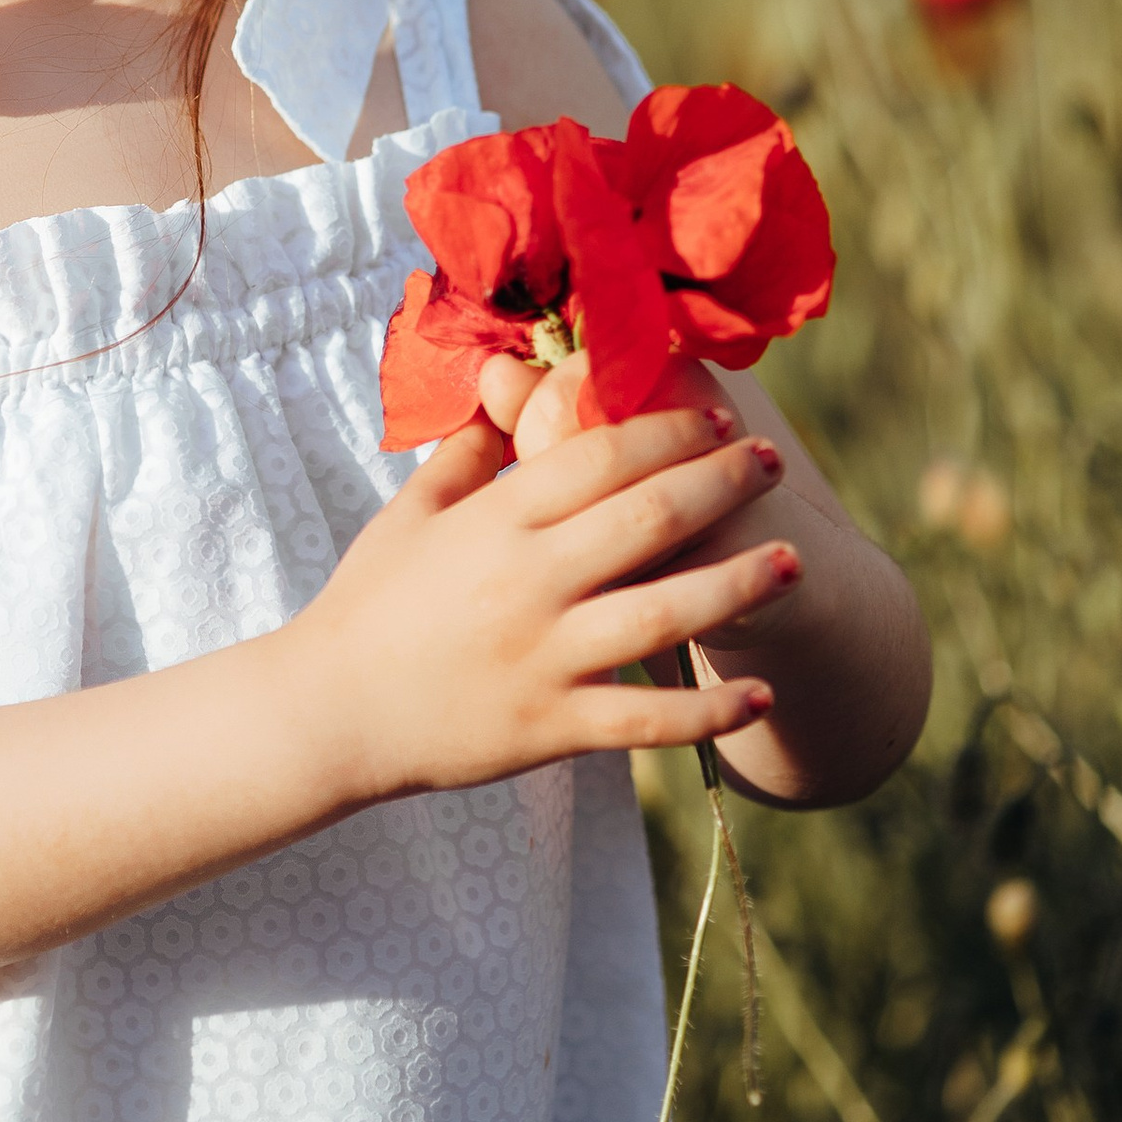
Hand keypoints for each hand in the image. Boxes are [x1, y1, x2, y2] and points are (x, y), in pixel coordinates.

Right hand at [293, 404, 797, 800]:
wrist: (329, 712)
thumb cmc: (367, 605)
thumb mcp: (409, 514)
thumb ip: (465, 454)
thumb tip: (504, 395)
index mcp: (496, 521)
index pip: (597, 456)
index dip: (664, 428)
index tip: (713, 413)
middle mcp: (529, 581)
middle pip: (648, 519)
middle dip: (721, 484)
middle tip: (771, 462)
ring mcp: (545, 656)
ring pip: (664, 614)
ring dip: (737, 584)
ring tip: (792, 560)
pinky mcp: (553, 726)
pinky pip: (647, 719)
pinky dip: (708, 711)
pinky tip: (760, 696)